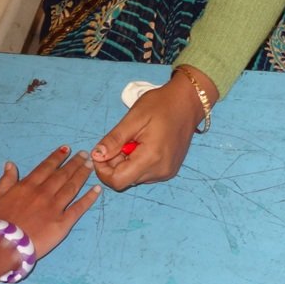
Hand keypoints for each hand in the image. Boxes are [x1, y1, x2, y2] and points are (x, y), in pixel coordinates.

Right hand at [0, 147, 100, 256]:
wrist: (4, 244)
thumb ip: (6, 180)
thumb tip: (11, 164)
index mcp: (28, 185)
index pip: (46, 167)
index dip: (57, 157)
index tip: (67, 149)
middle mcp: (44, 193)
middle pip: (63, 174)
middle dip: (75, 162)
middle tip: (85, 154)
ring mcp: (55, 207)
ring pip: (72, 187)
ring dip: (82, 174)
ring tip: (90, 165)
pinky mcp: (63, 222)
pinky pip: (79, 208)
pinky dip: (89, 198)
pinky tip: (97, 189)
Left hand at [91, 66, 218, 190]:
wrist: (188, 103)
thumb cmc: (161, 105)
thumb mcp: (133, 118)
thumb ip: (114, 140)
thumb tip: (96, 156)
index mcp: (151, 158)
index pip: (117, 181)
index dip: (102, 170)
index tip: (100, 152)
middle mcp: (160, 171)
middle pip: (125, 180)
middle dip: (114, 163)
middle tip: (119, 140)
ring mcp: (166, 172)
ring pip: (133, 177)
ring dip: (125, 162)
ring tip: (134, 140)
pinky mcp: (169, 170)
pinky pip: (144, 173)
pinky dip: (137, 162)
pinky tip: (143, 145)